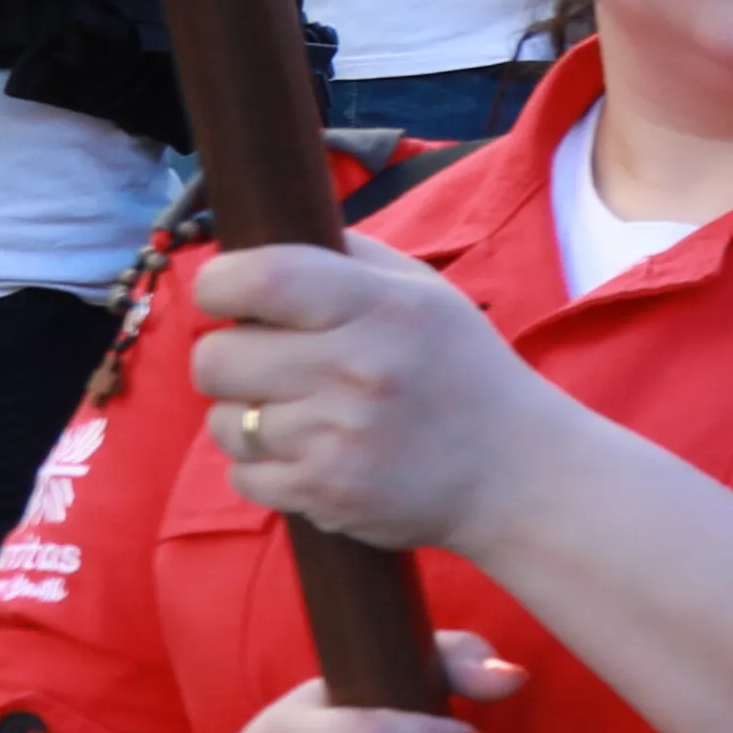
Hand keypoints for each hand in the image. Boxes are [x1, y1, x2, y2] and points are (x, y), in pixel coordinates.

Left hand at [181, 238, 560, 554]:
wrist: (517, 472)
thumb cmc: (460, 370)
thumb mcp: (426, 293)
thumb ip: (346, 258)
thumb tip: (258, 238)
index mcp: (383, 306)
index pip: (257, 279)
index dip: (219, 285)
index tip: (229, 296)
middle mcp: (358, 369)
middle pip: (215, 358)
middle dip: (232, 360)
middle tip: (272, 365)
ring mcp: (338, 438)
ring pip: (224, 421)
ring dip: (251, 418)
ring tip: (305, 417)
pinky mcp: (324, 494)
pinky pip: (240, 475)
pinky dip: (266, 468)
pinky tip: (314, 456)